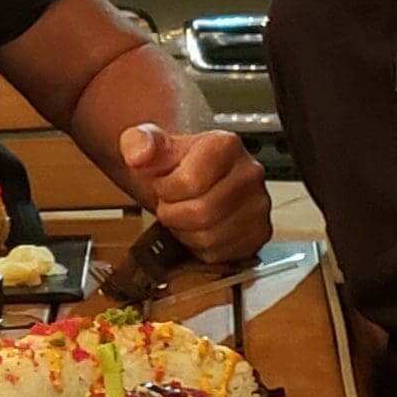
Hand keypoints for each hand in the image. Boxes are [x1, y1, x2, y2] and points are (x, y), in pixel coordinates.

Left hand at [119, 123, 271, 262]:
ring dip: (184, 230)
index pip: (190, 183)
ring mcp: (258, 205)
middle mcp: (249, 173)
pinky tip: (197, 226)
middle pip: (201, 212)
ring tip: (183, 212)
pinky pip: (219, 253)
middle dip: (173, 212)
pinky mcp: (258, 233)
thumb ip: (138, 142)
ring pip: (209, 237)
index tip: (164, 183)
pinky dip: (199, 246)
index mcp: (225, 145)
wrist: (190, 176)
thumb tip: (139, 154)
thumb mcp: (148, 144)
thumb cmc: (173, 163)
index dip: (165, 190)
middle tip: (170, 202)